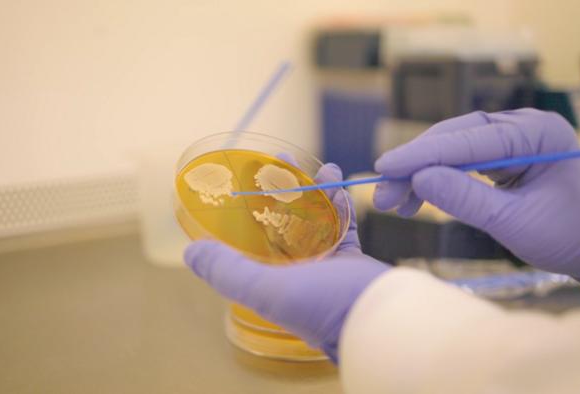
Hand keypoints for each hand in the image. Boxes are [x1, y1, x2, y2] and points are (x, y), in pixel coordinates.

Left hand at [184, 163, 389, 361]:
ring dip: (315, 193)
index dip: (246, 210)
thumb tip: (192, 252)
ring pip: (314, 221)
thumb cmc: (325, 307)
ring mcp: (325, 268)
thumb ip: (229, 272)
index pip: (252, 241)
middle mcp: (295, 274)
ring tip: (321, 168)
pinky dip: (341, 206)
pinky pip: (343, 227)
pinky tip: (340, 185)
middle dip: (282, 191)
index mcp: (272, 282)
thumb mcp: (269, 290)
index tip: (246, 179)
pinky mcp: (352, 261)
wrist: (387, 322)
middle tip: (281, 160)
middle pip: (283, 224)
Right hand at [374, 108, 579, 288]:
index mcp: (537, 134)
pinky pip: (459, 161)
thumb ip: (466, 200)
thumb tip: (419, 180)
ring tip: (393, 203)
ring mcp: (510, 138)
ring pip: (451, 149)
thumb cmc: (566, 236)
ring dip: (419, 174)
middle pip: (454, 138)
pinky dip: (435, 180)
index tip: (385, 166)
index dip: (422, 154)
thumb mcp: (514, 223)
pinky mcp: (500, 154)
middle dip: (415, 166)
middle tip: (382, 194)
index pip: (469, 139)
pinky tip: (414, 200)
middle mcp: (521, 126)